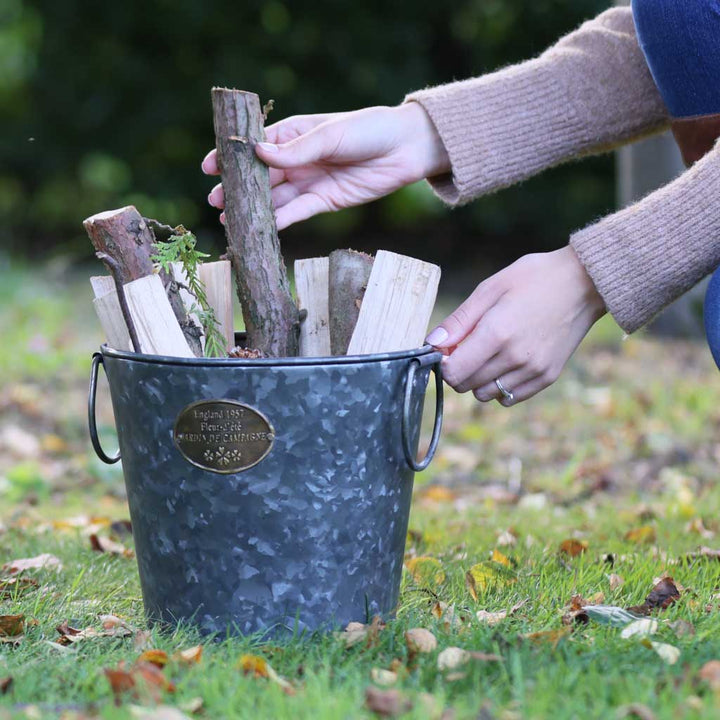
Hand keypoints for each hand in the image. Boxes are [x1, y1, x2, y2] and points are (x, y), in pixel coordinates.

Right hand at [201, 103, 448, 229]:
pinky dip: (280, 220)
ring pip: (275, 197)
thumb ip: (296, 149)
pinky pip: (297, 212)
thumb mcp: (331, 135)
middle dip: (238, 188)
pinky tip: (263, 227)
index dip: (233, 155)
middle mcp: (298, 159)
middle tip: (216, 200)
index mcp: (295, 133)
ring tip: (230, 220)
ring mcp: (310, 181)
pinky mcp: (324, 201)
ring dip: (255, 208)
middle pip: (261, 175)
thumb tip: (257, 153)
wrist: (406, 150)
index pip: (257, 145)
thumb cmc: (369, 130)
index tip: (209, 165)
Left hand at [425, 246, 605, 404]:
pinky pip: (509, 397)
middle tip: (468, 347)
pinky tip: (505, 363)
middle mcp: (515, 358)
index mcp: (497, 333)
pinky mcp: (547, 377)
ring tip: (489, 353)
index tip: (448, 349)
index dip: (444, 363)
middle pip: (466, 386)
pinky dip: (500, 386)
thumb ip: (460, 320)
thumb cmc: (534, 278)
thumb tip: (433, 343)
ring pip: (485, 395)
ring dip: (478, 380)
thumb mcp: (490, 289)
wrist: (585, 284)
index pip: (453, 373)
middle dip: (458, 370)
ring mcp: (533, 370)